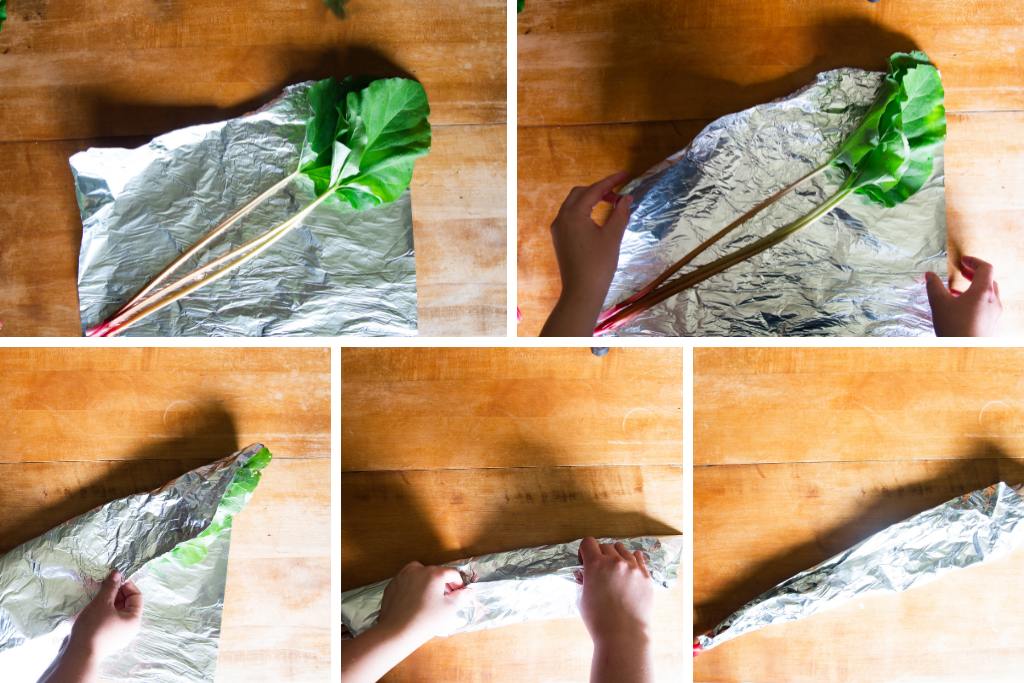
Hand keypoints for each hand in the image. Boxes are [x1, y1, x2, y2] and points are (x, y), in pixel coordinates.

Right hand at [69, 570, 143, 660]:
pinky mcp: (107, 638)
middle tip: (103, 585)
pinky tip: (93, 607)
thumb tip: (117, 573)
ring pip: (117, 611)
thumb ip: (110, 587)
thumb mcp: (102, 602)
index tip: (114, 579)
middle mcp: (130, 628)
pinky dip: (104, 611)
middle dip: (116, 593)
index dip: (126, 585)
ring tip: (97, 595)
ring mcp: (119, 634)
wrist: (79, 654)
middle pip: (127, 604)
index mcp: (134, 619)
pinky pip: (109, 620)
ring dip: (108, 601)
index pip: (136, 596)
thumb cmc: (94, 626)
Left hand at [376, 562, 467, 647]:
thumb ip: (461, 597)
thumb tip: (468, 591)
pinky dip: (412, 587)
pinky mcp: (392, 584)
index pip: (452, 573)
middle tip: (444, 599)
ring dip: (427, 582)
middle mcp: (418, 569)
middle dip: (442, 583)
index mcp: (434, 573)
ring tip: (428, 599)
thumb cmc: (426, 620)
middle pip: (436, 572)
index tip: (458, 594)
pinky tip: (413, 602)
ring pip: (420, 574)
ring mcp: (403, 576)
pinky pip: (407, 581)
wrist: (396, 631)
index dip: (458, 583)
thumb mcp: (449, 609)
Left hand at [541, 172, 633, 335]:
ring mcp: (558, 229)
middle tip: (618, 193)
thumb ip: (620, 213)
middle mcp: (561, 218)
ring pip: (573, 204)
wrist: (581, 292)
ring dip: (590, 200)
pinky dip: (583, 211)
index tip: (625, 175)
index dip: (611, 181)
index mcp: (573, 214)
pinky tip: (597, 218)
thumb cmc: (599, 264)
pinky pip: (570, 216)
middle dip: (599, 189)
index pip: (593, 190)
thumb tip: (626, 198)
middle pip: (579, 193)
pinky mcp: (558, 239)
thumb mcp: (613, 237)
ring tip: (610, 203)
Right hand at [579, 538, 653, 646]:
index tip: (585, 561)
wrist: (624, 636)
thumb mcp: (582, 599)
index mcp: (595, 565)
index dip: (584, 551)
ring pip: (623, 550)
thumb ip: (583, 581)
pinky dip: (632, 561)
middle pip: (605, 546)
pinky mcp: (646, 576)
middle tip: (600, 571)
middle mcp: (615, 562)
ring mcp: (633, 568)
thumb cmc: (599, 621)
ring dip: (616, 556)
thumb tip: (583, 574)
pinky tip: (629, 570)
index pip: (588, 542)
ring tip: (615, 571)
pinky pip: (639, 558)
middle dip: (600, 556)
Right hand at [926, 255, 1001, 336]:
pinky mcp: (991, 324)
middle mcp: (993, 301)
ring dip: (975, 288)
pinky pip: (987, 306)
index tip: (962, 260)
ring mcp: (994, 314)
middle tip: (962, 271)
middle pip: (989, 280)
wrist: (964, 354)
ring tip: (958, 291)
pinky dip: (976, 300)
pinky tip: (961, 308)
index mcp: (983, 292)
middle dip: (975, 273)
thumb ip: (934, 286)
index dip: (974, 261)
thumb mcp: (939, 303)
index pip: (986, 268)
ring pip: (989, 294)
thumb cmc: (954, 328)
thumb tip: (929, 275)